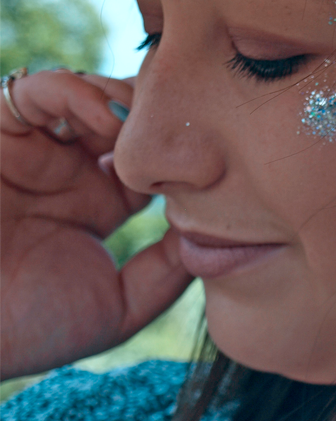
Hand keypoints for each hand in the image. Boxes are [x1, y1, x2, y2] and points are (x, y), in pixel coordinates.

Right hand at [0, 69, 190, 379]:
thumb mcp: (119, 307)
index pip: (150, 166)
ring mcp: (34, 151)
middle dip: (158, 123)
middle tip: (188, 132)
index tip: (215, 172)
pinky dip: (76, 92)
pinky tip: (109, 119)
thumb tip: (214, 240)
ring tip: (148, 130)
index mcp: (98, 207)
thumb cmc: (34, 328)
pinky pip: (37, 92)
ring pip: (89, 97)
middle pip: (126, 124)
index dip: (181, 163)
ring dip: (124, 103)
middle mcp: (68, 172)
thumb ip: (165, 273)